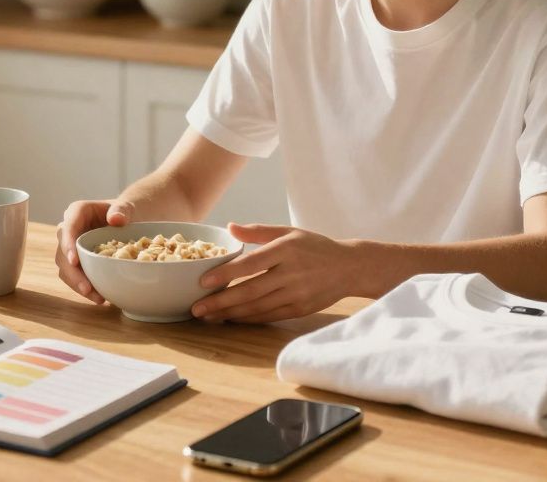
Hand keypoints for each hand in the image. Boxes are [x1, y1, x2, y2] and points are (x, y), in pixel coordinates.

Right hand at [55, 198, 134, 303]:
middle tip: (87, 288)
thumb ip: (121, 210)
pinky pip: (74, 276)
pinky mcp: (77, 262)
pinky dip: (84, 288)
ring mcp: (71, 247)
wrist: (130, 222)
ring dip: (78, 284)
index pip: (67, 228)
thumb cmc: (126, 212)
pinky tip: (99, 297)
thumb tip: (115, 219)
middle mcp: (69, 230)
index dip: (67, 245)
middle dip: (73, 272)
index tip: (74, 261)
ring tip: (98, 298)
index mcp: (77, 213)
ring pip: (66, 268)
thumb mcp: (127, 208)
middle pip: (62, 252)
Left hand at [191, 223, 353, 322]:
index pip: (250, 264)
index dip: (225, 274)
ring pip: (257, 307)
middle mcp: (291, 273)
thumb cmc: (314, 246)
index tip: (203, 281)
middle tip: (197, 308)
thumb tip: (229, 227)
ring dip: (230, 314)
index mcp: (286, 250)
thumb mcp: (289, 231)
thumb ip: (258, 231)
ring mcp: (296, 294)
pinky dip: (248, 319)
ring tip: (208, 316)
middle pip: (250, 291)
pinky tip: (231, 319)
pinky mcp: (300, 310)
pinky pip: (269, 316)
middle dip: (220, 302)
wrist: (349, 267)